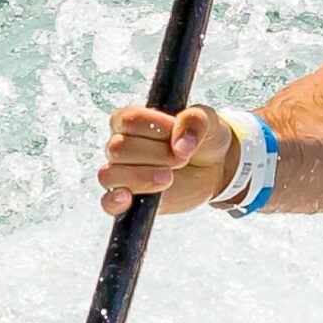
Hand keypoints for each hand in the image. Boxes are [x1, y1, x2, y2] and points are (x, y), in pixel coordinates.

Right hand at [98, 104, 239, 216]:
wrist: (214, 168)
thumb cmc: (203, 138)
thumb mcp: (207, 120)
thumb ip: (194, 121)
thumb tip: (179, 146)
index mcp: (132, 120)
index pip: (129, 119)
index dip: (155, 126)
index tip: (175, 130)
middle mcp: (120, 146)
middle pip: (119, 148)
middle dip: (156, 154)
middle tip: (181, 158)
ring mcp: (122, 173)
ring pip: (110, 174)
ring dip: (141, 177)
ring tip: (168, 177)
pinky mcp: (129, 199)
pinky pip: (108, 203)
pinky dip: (115, 202)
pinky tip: (129, 199)